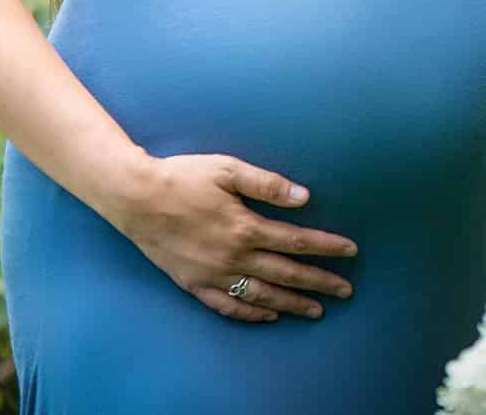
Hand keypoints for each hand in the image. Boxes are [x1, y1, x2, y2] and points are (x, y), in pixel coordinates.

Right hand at [105, 152, 357, 323]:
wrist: (136, 198)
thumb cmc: (183, 177)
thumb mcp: (227, 169)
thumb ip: (267, 184)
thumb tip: (304, 198)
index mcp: (245, 227)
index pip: (296, 241)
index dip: (326, 247)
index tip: (350, 251)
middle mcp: (233, 256)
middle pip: (286, 274)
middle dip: (320, 282)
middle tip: (345, 291)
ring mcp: (214, 275)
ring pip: (262, 296)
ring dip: (293, 304)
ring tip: (317, 310)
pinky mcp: (194, 284)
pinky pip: (229, 307)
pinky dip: (252, 314)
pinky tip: (269, 315)